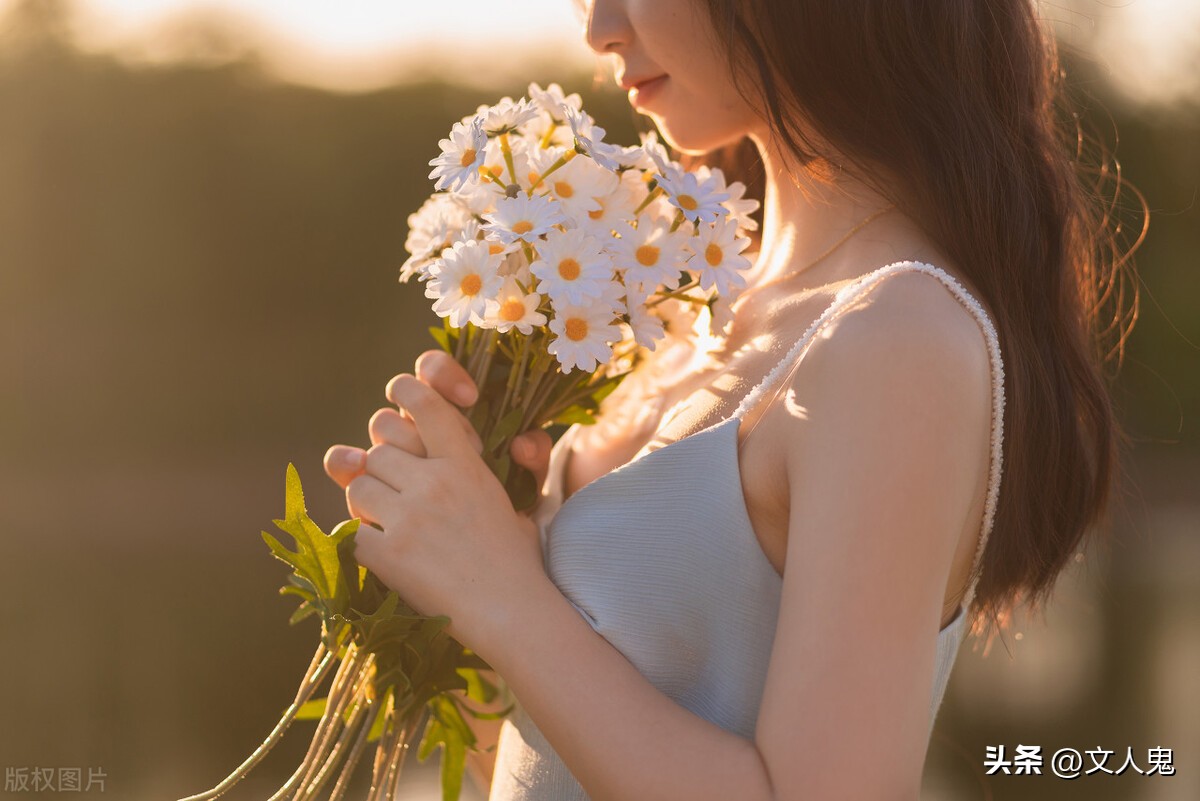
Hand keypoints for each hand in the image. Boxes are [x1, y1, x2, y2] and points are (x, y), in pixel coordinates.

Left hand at [322, 350, 554, 650]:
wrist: (514, 612)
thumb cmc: (516, 556)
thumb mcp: (505, 496)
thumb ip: (461, 461)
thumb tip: (423, 441)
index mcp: (467, 464)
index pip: (423, 402)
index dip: (404, 393)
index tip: (402, 404)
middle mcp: (436, 483)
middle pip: (379, 446)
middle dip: (383, 464)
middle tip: (401, 488)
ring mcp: (410, 518)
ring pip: (357, 485)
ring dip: (369, 502)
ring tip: (394, 524)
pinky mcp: (390, 556)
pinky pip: (352, 531)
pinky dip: (364, 542)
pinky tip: (390, 555)